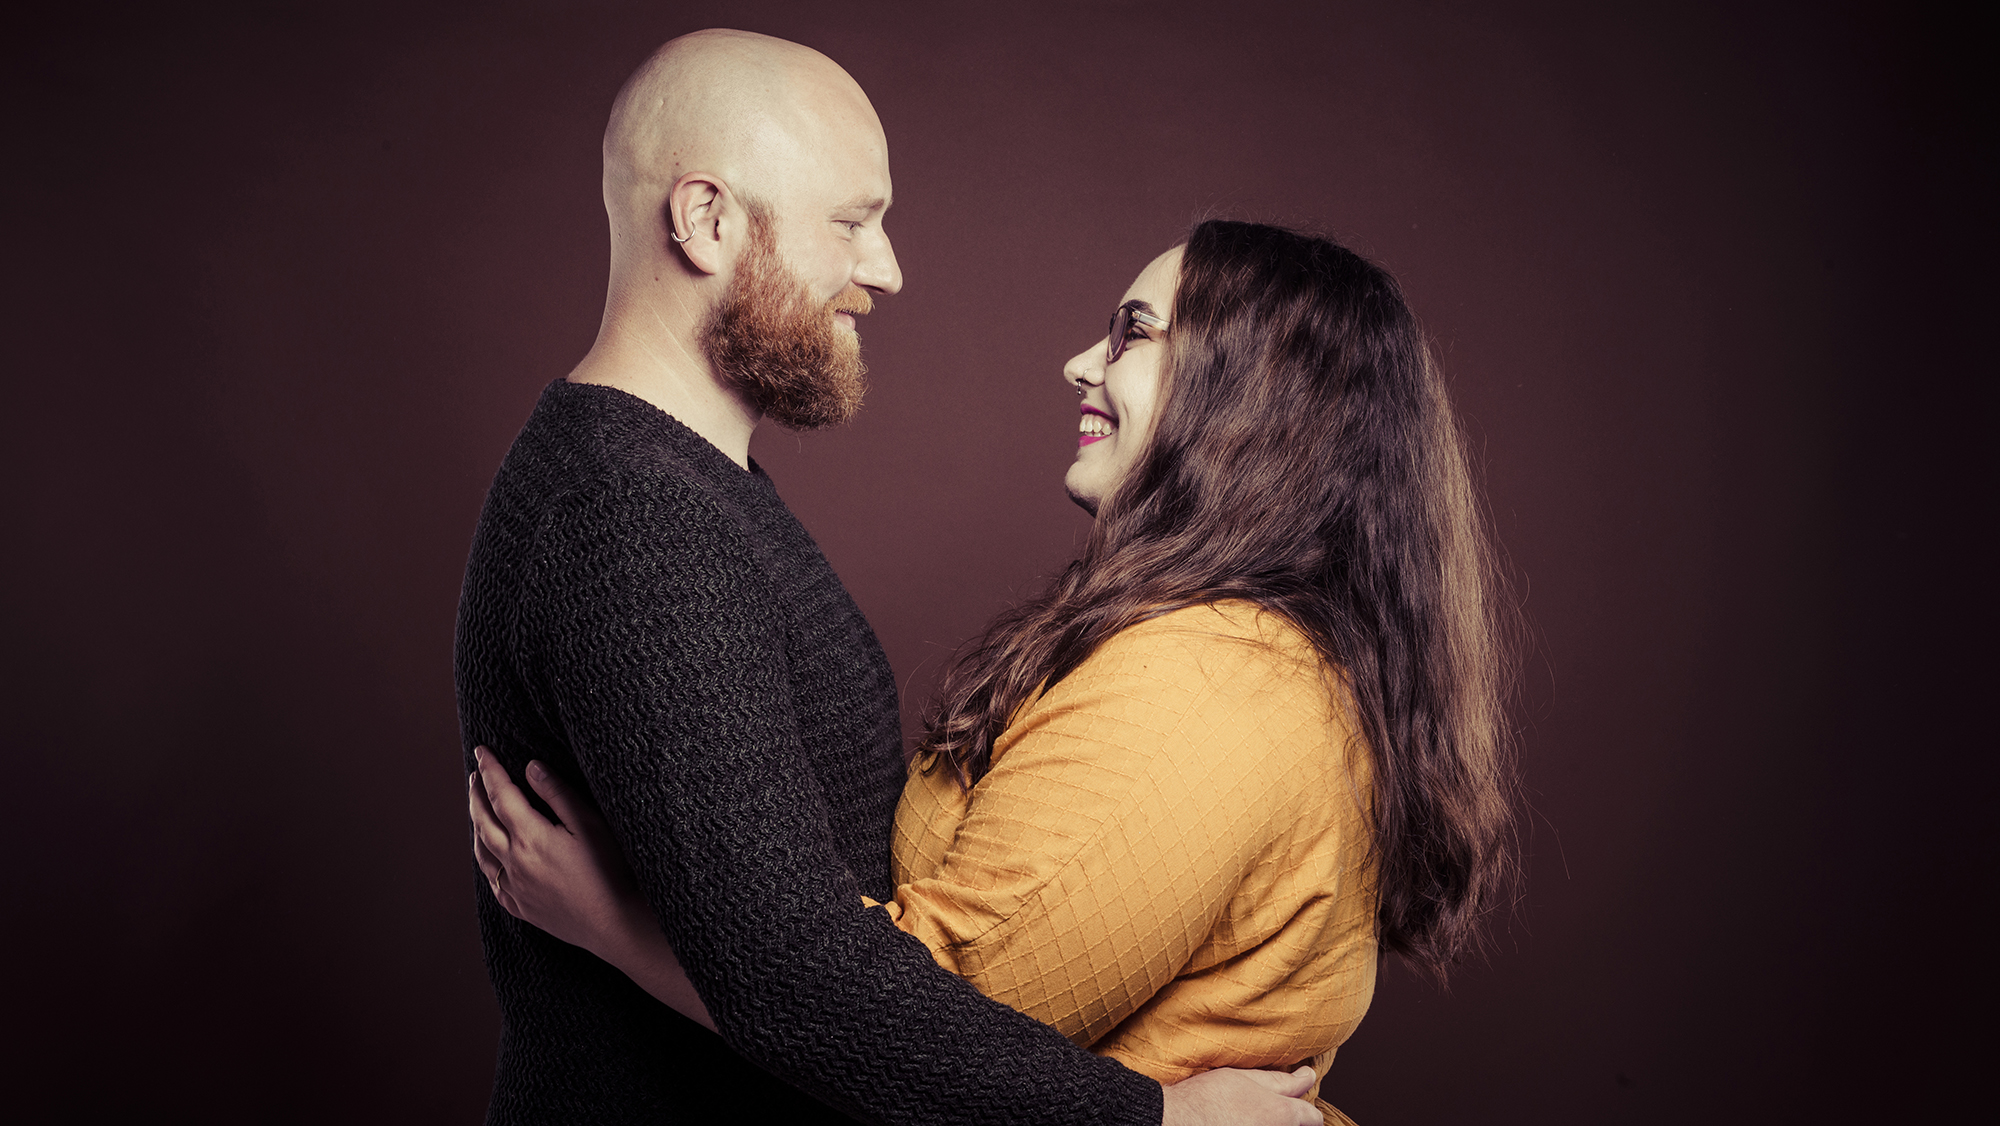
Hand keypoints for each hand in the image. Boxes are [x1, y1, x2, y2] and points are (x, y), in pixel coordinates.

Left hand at [468, 747, 651, 958]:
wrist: (614, 923)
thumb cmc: (610, 872)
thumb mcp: (590, 824)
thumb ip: (559, 794)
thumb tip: (531, 768)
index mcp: (530, 838)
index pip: (501, 794)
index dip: (490, 770)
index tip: (481, 751)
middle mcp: (514, 862)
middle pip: (483, 821)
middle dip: (477, 793)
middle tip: (474, 774)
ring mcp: (514, 887)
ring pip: (482, 850)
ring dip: (476, 824)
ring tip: (477, 807)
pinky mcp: (520, 906)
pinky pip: (492, 878)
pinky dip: (485, 858)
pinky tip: (489, 853)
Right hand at [1161, 1066, 1320, 1125]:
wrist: (1174, 1123)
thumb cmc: (1205, 1099)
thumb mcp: (1244, 1078)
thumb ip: (1281, 1080)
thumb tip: (1308, 1076)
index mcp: (1282, 1115)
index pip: (1313, 1118)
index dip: (1304, 1110)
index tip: (1292, 1103)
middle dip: (1288, 1120)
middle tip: (1260, 1112)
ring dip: (1268, 1125)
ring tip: (1243, 1118)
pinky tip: (1234, 1124)